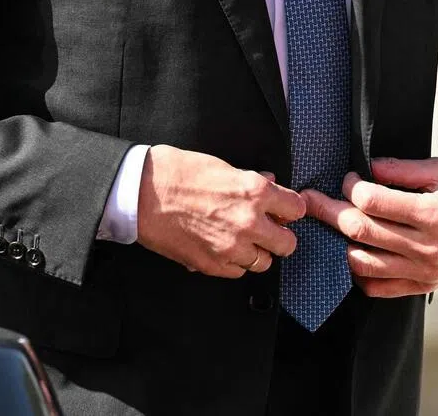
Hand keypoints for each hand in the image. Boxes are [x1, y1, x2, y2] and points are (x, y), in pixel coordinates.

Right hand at [135, 145, 305, 277]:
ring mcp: (230, 248)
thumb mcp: (221, 165)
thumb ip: (250, 180)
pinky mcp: (211, 265)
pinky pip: (237, 272)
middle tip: (268, 227)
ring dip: (257, 251)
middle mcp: (248, 223)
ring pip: (262, 262)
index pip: (296, 208)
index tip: (284, 208)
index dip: (290, 207)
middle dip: (280, 234)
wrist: (141, 192)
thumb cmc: (177, 171)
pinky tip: (222, 246)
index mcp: (253, 192)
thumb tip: (269, 184)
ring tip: (242, 238)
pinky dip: (234, 262)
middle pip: (287, 244)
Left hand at [301, 156, 437, 298]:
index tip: (349, 176)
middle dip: (329, 211)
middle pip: (361, 231)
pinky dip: (358, 272)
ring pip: (362, 262)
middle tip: (311, 198)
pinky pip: (378, 288)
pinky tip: (351, 251)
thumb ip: (403, 170)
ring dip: (338, 242)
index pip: (372, 202)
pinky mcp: (423, 286)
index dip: (352, 185)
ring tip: (328, 224)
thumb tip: (369, 168)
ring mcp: (425, 272)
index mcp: (435, 214)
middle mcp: (428, 248)